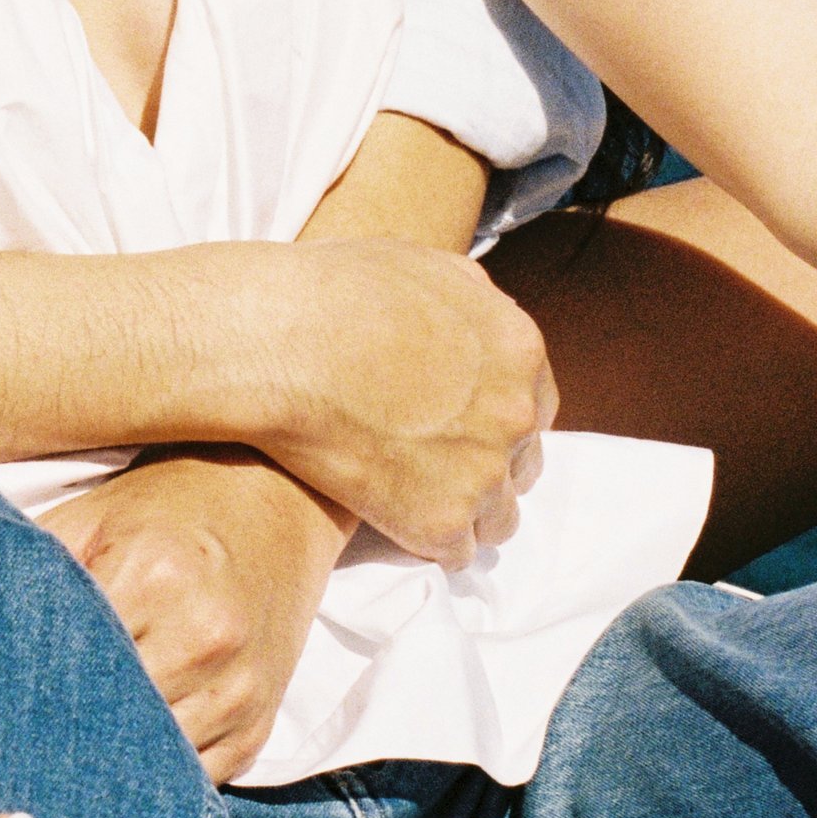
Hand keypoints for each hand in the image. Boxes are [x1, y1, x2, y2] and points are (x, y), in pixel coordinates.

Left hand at [45, 450, 343, 785]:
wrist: (276, 501)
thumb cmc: (168, 506)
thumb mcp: (94, 513)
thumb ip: (37, 562)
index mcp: (154, 575)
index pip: (71, 659)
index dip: (31, 677)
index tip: (0, 689)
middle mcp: (204, 637)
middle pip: (110, 715)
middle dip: (67, 722)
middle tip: (27, 726)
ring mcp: (238, 689)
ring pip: (151, 758)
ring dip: (113, 755)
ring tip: (73, 742)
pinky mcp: (258, 728)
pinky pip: (195, 778)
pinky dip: (158, 770)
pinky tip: (127, 752)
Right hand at [247, 238, 554, 563]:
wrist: (281, 345)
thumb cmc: (335, 291)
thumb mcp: (423, 264)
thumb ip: (472, 299)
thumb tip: (483, 324)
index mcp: (518, 349)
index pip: (535, 405)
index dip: (494, 416)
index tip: (462, 424)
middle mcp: (515, 414)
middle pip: (522, 464)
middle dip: (485, 464)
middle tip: (433, 461)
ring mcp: (483, 473)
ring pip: (498, 517)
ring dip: (463, 509)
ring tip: (414, 496)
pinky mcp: (441, 522)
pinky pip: (456, 553)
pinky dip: (427, 540)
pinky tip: (393, 517)